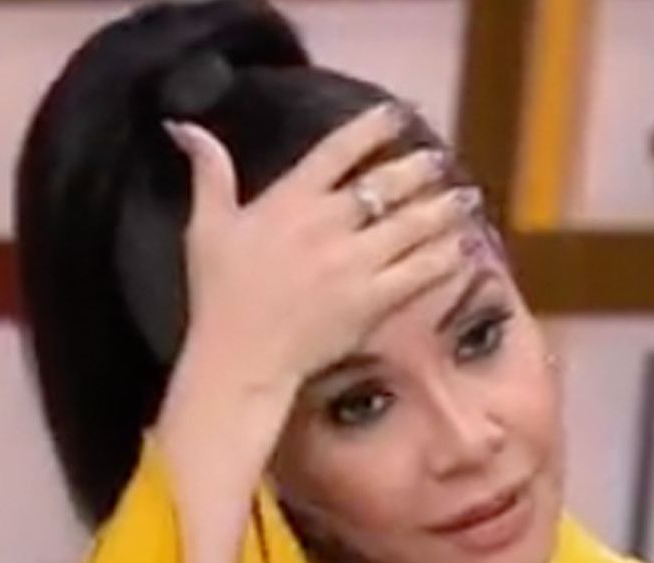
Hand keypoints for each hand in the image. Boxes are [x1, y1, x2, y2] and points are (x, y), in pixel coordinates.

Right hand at [165, 102, 475, 400]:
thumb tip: (186, 127)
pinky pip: (420, 271)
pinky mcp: (373, 299)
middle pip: (387, 184)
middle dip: (421, 168)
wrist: (239, 358)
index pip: (337, 150)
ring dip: (444, 208)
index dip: (373, 127)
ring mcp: (354, 262)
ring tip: (466, 196)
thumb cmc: (219, 294)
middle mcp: (327, 224)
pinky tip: (465, 246)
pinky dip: (446, 256)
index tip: (399, 113)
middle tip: (443, 159)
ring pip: (412, 224)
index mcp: (290, 200)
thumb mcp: (205, 226)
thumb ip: (209, 172)